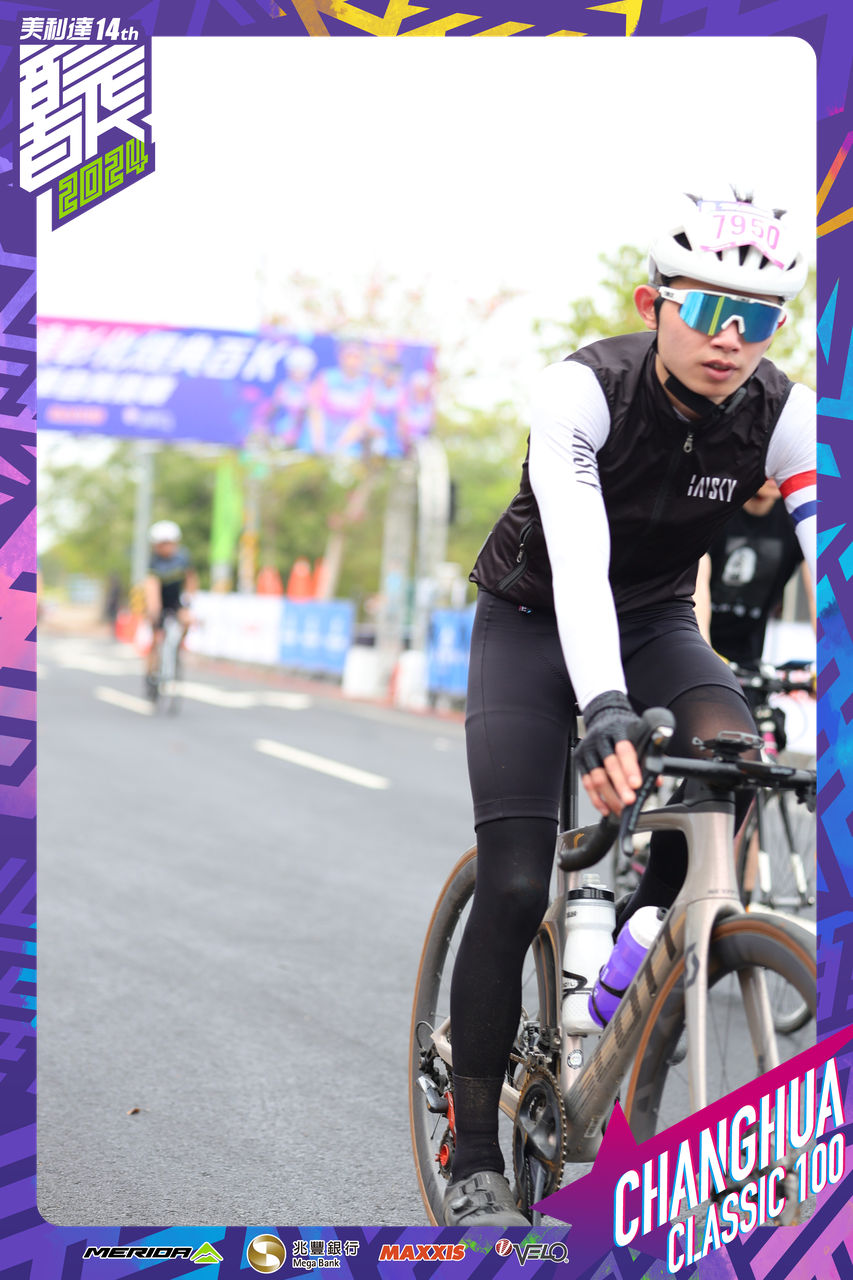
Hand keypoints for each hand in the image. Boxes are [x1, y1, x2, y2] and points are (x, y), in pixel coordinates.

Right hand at [576, 691, 644, 817]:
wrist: (603, 717)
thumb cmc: (624, 728)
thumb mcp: (639, 734)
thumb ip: (649, 755)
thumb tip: (656, 779)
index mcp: (618, 730)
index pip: (624, 750)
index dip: (630, 768)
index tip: (636, 784)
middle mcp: (600, 739)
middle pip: (609, 765)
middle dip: (620, 786)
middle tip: (630, 800)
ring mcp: (588, 750)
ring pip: (596, 777)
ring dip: (609, 796)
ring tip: (621, 808)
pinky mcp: (580, 760)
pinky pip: (587, 783)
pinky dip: (596, 798)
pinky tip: (606, 808)